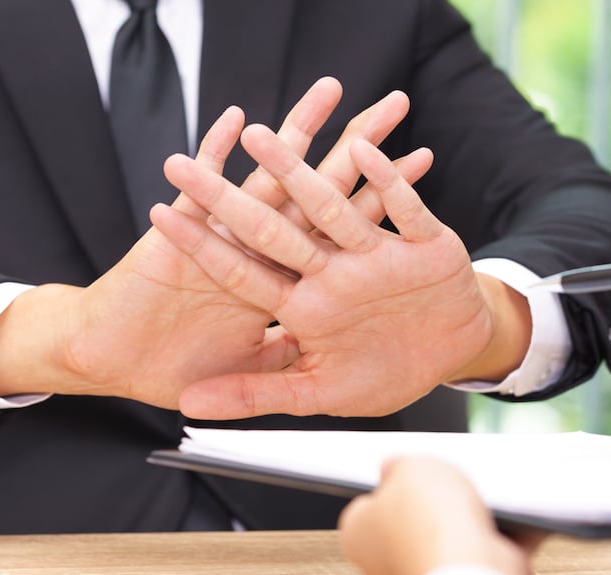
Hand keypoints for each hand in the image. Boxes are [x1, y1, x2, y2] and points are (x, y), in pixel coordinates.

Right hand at [0, 79, 428, 407]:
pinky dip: (214, 154)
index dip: (376, 198)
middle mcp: (255, 251)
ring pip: (265, 178)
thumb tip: (340, 353)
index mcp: (278, 280)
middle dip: (354, 146)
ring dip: (294, 134)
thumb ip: (286, 365)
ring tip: (330, 90)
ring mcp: (216, 239)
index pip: (338, 231)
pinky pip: (198, 191)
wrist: (104, 361)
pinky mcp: (174, 235)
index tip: (415, 164)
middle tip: (393, 104)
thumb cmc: (165, 369)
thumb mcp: (246, 373)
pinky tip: (237, 120)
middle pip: (316, 190)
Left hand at [153, 129, 531, 418]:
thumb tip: (187, 406)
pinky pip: (403, 210)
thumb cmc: (384, 371)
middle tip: (178, 163)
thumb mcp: (316, 391)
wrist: (452, 353)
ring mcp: (372, 255)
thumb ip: (255, 394)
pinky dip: (388, 184)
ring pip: (330, 206)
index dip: (202, 245)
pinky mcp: (422, 243)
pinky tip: (364, 152)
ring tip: (261, 134)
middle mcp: (329, 271)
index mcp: (302, 304)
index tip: (158, 214)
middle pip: (271, 227)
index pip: (241, 270)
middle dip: (226, 197)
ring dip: (296, 171)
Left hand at [338, 456, 533, 574]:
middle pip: (416, 520)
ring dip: (477, 519)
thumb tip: (396, 469)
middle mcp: (388, 566)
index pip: (371, 504)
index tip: (412, 469)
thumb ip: (401, 464)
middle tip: (457, 479)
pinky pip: (491, 557)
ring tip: (495, 495)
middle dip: (439, 502)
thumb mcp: (410, 467)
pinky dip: (509, 540)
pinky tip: (520, 518)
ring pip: (456, 539)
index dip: (394, 483)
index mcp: (359, 535)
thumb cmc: (430, 526)